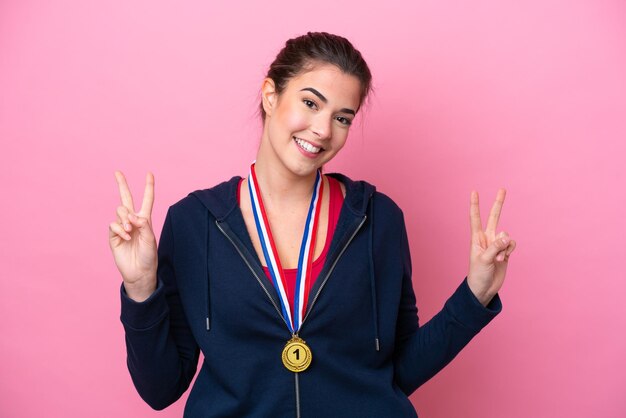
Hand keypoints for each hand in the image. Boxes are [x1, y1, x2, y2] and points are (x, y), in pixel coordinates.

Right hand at [108, 171, 157, 301]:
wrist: (140, 272)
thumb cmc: (149, 256)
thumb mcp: (150, 238)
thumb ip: (142, 224)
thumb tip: (131, 215)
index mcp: (145, 220)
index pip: (146, 200)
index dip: (148, 187)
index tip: (149, 173)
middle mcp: (132, 221)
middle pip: (126, 199)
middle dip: (122, 185)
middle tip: (117, 172)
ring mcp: (121, 227)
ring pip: (120, 211)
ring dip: (125, 218)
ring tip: (130, 230)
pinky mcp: (113, 236)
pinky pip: (113, 224)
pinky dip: (120, 229)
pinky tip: (126, 237)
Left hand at [467, 189, 516, 305]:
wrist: (484, 289)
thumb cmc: (478, 275)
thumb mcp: (485, 260)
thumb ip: (496, 247)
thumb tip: (507, 237)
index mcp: (476, 238)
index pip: (475, 218)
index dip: (475, 205)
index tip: (474, 191)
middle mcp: (487, 238)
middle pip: (494, 217)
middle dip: (498, 204)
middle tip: (503, 189)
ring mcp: (496, 245)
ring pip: (506, 236)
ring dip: (504, 247)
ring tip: (497, 259)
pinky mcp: (505, 252)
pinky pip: (512, 244)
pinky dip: (510, 250)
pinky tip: (504, 259)